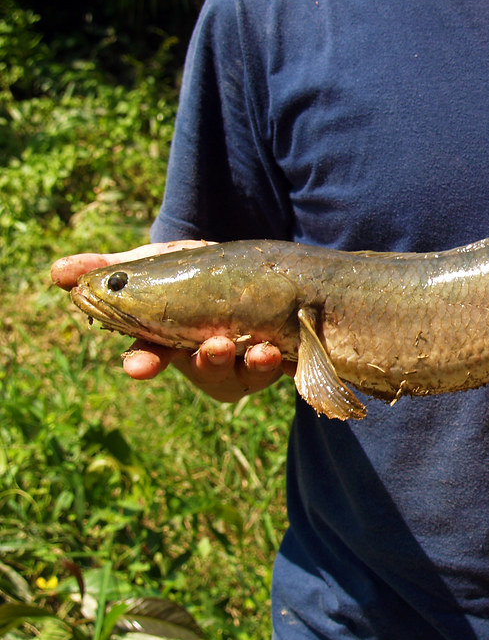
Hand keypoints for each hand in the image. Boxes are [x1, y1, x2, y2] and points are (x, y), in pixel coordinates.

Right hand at [51, 241, 292, 401]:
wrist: (246, 270)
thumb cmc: (188, 273)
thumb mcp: (151, 265)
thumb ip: (108, 271)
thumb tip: (58, 273)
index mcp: (168, 342)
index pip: (150, 357)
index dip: (143, 362)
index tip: (139, 367)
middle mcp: (204, 359)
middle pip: (205, 371)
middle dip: (209, 363)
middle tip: (214, 348)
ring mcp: (242, 362)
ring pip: (245, 375)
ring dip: (249, 362)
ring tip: (257, 347)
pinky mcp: (275, 360)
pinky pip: (279, 368)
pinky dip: (276, 360)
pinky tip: (276, 347)